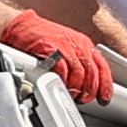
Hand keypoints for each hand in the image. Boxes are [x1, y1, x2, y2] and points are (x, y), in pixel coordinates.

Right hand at [0, 10, 114, 101]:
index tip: (104, 98)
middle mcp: (77, 44)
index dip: (105, 85)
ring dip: (75, 88)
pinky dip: (61, 80)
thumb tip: (85, 86)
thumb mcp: (66, 48)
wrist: (21, 26)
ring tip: (70, 95)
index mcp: (84, 44)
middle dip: (89, 90)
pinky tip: (58, 84)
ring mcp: (64, 46)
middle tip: (82, 99)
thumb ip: (77, 64)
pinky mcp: (50, 49)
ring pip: (79, 73)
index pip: (102, 66)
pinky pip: (61, 69)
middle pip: (91, 72)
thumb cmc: (41, 39)